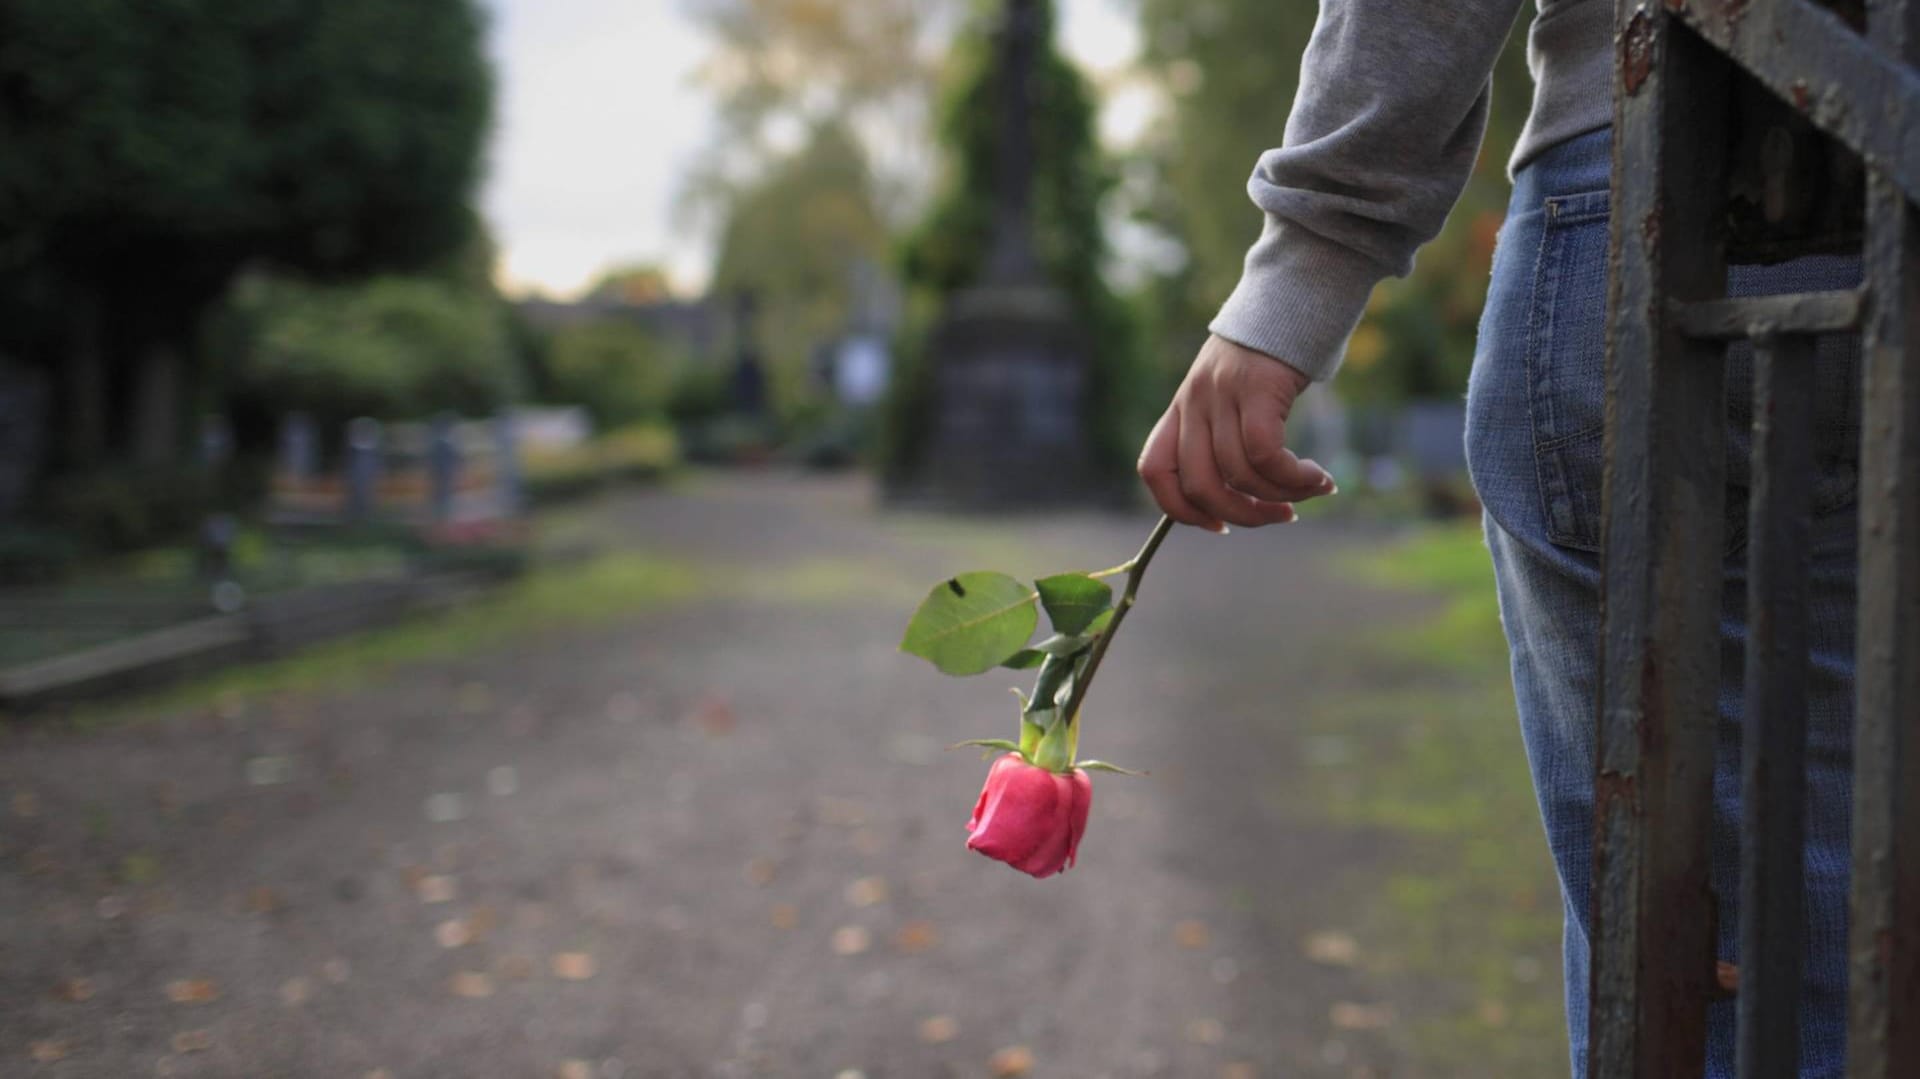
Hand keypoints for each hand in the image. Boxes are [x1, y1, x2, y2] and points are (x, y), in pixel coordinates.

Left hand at [1137, 334, 1336, 531]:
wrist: (1295, 292)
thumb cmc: (1274, 351)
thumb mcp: (1234, 391)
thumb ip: (1227, 431)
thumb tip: (1244, 492)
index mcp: (1182, 405)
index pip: (1153, 469)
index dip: (1179, 509)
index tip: (1219, 525)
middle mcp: (1194, 401)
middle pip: (1199, 485)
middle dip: (1240, 515)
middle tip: (1280, 516)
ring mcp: (1222, 393)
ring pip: (1238, 473)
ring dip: (1280, 496)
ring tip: (1312, 490)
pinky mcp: (1257, 388)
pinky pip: (1266, 454)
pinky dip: (1293, 478)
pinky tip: (1318, 478)